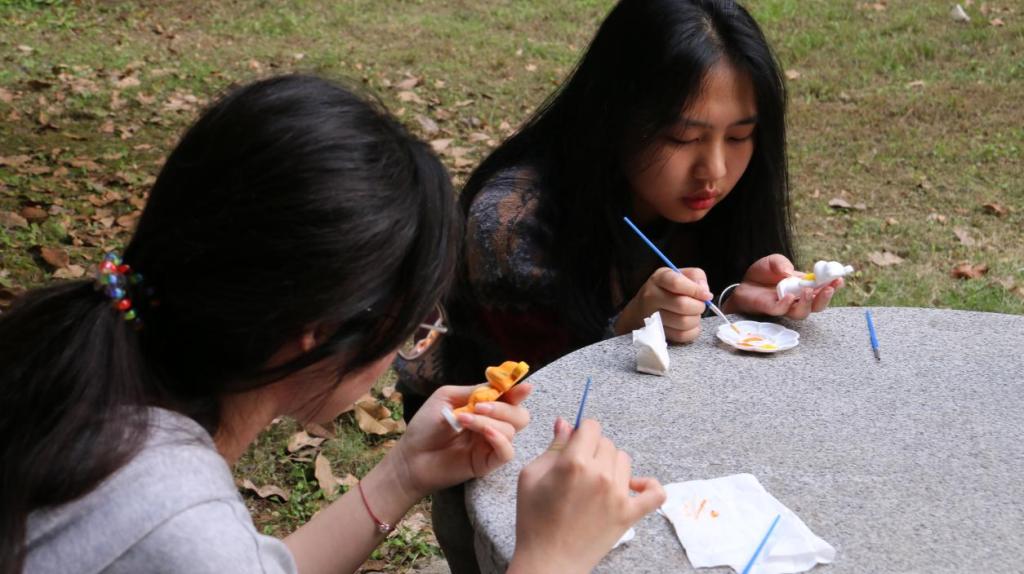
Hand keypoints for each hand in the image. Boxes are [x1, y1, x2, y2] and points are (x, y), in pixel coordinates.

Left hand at [390, 383, 531, 498]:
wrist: (410, 456)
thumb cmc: (426, 426)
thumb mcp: (448, 397)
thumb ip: (475, 391)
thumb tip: (500, 384)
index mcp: (485, 408)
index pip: (511, 398)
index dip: (518, 392)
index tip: (521, 387)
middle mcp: (493, 425)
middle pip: (520, 415)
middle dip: (504, 407)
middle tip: (480, 406)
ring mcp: (491, 445)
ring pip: (512, 430)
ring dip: (490, 420)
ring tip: (464, 420)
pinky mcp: (487, 463)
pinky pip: (507, 452)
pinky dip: (500, 439)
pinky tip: (484, 433)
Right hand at [508, 418, 665, 573]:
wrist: (548, 562)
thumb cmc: (534, 520)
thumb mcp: (531, 476)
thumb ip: (553, 446)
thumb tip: (566, 423)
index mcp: (574, 462)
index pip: (591, 426)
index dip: (581, 432)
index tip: (576, 444)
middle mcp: (599, 474)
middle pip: (607, 443)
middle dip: (593, 450)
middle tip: (579, 470)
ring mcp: (618, 494)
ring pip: (624, 461)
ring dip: (612, 466)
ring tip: (595, 483)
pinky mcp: (629, 513)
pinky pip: (655, 492)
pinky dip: (649, 486)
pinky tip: (635, 487)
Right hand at [615, 267, 712, 342]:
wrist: (642, 308)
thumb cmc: (667, 289)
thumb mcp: (680, 274)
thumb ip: (696, 277)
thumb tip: (704, 292)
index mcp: (659, 278)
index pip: (677, 283)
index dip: (696, 290)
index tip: (706, 295)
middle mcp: (651, 296)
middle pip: (682, 305)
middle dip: (698, 306)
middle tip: (699, 305)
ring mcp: (652, 316)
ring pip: (683, 322)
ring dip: (695, 319)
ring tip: (693, 314)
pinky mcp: (657, 332)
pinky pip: (681, 335)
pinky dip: (692, 331)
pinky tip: (690, 324)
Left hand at [724, 254, 841, 318]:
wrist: (742, 283)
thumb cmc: (762, 273)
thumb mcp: (773, 261)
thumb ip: (782, 262)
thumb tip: (791, 271)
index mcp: (804, 286)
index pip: (823, 288)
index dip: (833, 285)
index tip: (840, 278)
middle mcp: (798, 298)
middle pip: (817, 305)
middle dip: (826, 297)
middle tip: (829, 288)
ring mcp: (785, 306)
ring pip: (802, 312)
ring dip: (808, 303)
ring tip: (808, 291)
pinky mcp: (771, 309)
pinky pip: (781, 311)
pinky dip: (786, 304)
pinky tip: (789, 297)